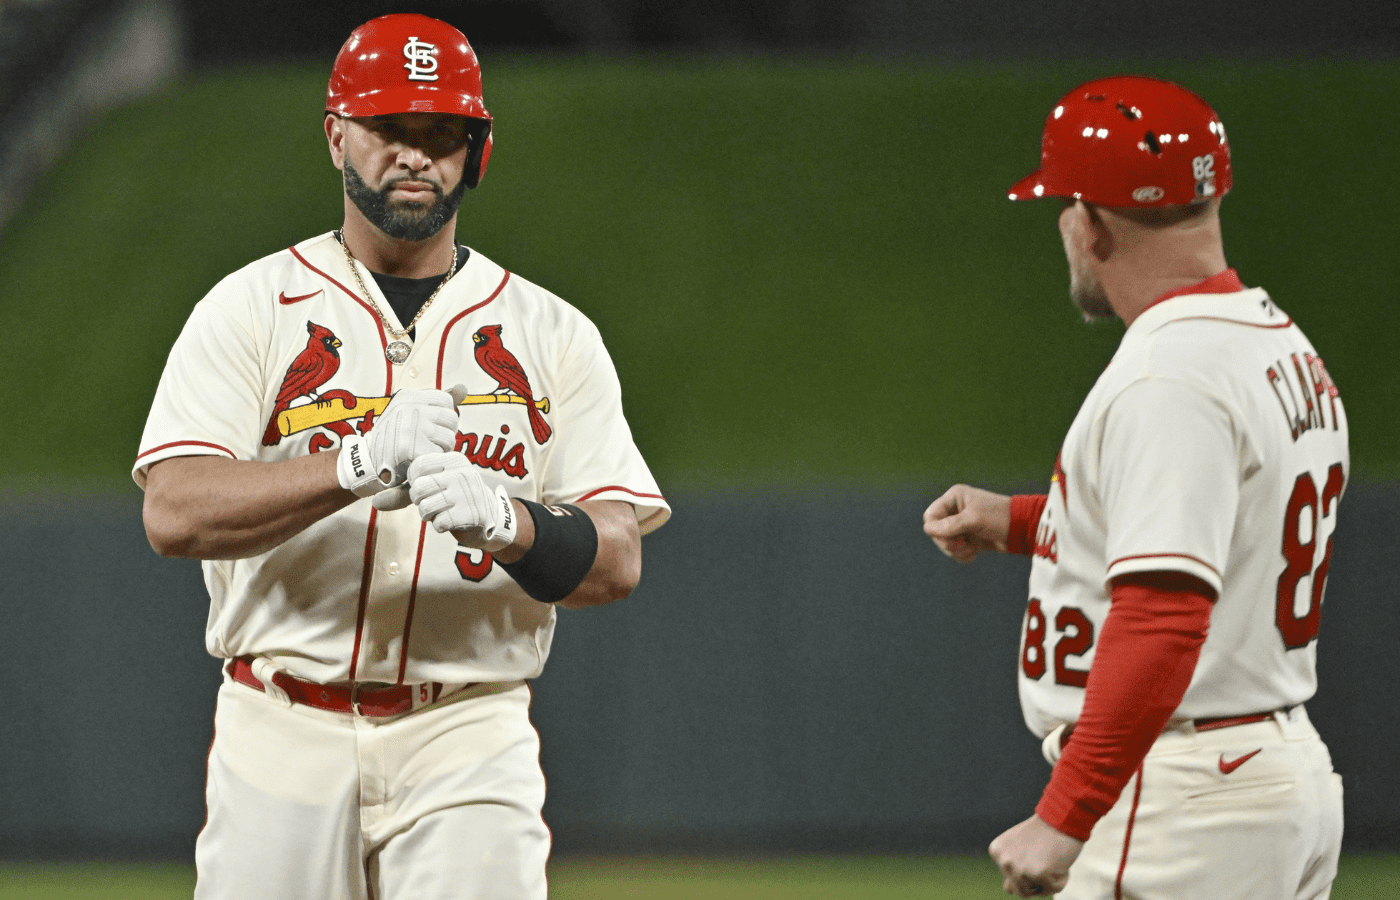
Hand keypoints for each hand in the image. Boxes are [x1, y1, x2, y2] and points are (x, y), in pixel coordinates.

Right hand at [336, 385, 463, 496]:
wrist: (368, 463)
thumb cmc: (394, 437)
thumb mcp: (411, 412)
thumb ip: (439, 401)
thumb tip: (463, 388)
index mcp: (409, 396)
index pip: (446, 401)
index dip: (443, 417)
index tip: (428, 426)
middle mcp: (410, 409)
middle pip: (451, 419)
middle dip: (445, 433)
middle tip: (427, 442)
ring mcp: (411, 428)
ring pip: (449, 438)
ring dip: (441, 449)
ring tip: (423, 451)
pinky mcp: (412, 449)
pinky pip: (440, 454)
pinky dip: (433, 461)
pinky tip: (419, 460)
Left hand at [406, 452, 518, 550]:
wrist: (492, 518)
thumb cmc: (458, 498)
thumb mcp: (441, 483)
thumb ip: (410, 487)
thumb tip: (378, 499)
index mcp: (455, 460)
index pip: (418, 465)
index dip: (414, 480)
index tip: (424, 487)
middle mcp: (463, 473)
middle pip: (419, 487)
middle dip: (418, 500)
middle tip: (429, 502)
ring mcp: (468, 494)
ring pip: (426, 507)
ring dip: (427, 515)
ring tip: (439, 512)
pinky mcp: (472, 515)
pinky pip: (439, 523)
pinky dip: (439, 526)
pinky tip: (450, 522)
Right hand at [922, 484, 1010, 562]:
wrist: (1023, 530)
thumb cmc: (999, 517)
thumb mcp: (973, 519)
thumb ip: (950, 525)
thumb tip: (927, 530)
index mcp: (954, 498)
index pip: (931, 516)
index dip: (936, 530)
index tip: (952, 537)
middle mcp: (955, 510)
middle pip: (935, 531)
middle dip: (947, 542)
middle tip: (963, 545)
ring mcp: (961, 525)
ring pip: (944, 542)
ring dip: (955, 550)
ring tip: (970, 550)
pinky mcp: (968, 538)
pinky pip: (954, 550)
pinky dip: (961, 555)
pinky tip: (973, 555)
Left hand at [988, 814, 1083, 896]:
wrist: (1062, 816)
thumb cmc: (1045, 831)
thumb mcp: (1021, 846)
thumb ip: (1013, 868)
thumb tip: (1008, 889)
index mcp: (996, 852)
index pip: (1010, 880)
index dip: (1027, 869)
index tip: (1034, 851)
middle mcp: (1004, 861)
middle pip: (1021, 890)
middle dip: (1036, 879)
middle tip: (1045, 857)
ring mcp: (1020, 868)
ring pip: (1036, 892)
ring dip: (1048, 881)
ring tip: (1052, 859)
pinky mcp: (1038, 873)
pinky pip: (1053, 889)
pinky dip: (1062, 878)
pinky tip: (1061, 860)